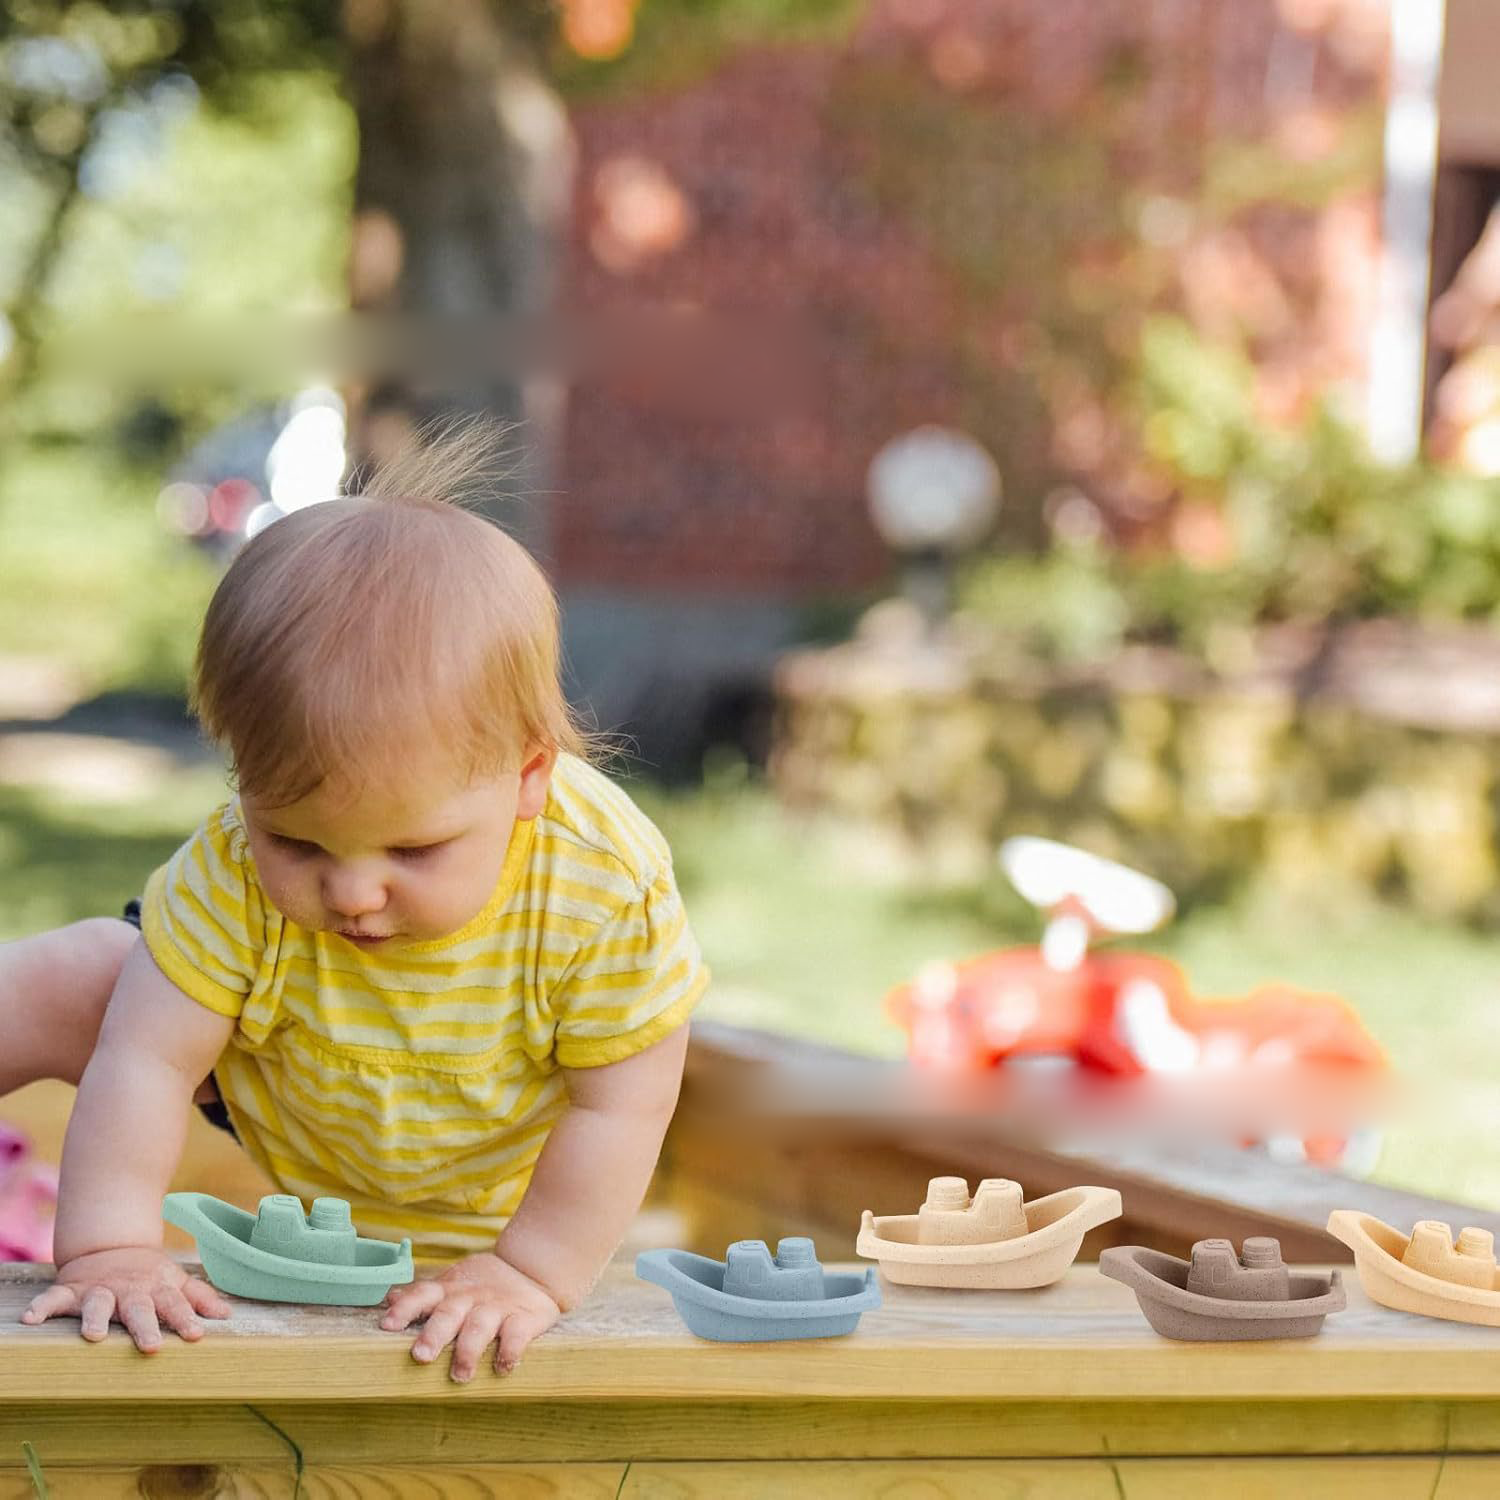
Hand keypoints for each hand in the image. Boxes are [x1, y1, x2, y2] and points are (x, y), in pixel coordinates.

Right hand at [19, 1247, 231, 1352]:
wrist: (110, 1248)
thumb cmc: (148, 1276)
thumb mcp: (174, 1282)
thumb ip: (198, 1297)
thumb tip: (227, 1315)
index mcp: (156, 1290)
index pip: (174, 1305)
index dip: (186, 1318)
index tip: (196, 1335)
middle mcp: (128, 1291)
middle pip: (138, 1308)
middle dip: (145, 1326)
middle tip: (152, 1346)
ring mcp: (98, 1290)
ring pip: (96, 1303)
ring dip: (94, 1318)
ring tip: (92, 1336)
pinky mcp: (70, 1291)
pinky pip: (52, 1299)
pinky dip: (41, 1307)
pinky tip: (30, 1319)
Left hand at [380, 1252, 560, 1380]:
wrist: (532, 1269)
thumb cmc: (482, 1285)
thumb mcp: (453, 1283)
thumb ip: (425, 1295)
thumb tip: (390, 1298)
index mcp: (449, 1289)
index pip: (423, 1294)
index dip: (405, 1308)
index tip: (388, 1326)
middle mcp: (470, 1297)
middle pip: (449, 1312)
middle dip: (434, 1334)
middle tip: (421, 1356)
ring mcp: (497, 1307)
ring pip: (480, 1326)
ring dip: (469, 1350)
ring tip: (460, 1375)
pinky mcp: (524, 1318)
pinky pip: (517, 1334)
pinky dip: (510, 1351)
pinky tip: (503, 1367)